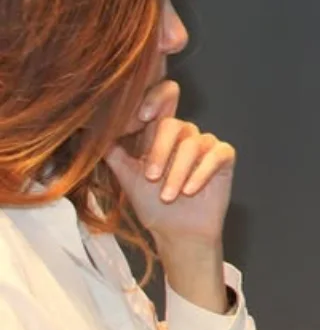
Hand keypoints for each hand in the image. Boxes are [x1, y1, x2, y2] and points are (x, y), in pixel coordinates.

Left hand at [103, 79, 235, 248]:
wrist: (176, 232)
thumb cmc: (153, 204)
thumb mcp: (126, 175)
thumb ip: (112, 150)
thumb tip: (86, 128)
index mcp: (160, 132)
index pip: (162, 97)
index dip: (155, 98)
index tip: (141, 116)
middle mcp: (184, 134)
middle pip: (174, 124)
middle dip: (160, 151)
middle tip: (151, 177)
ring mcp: (205, 145)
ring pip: (193, 143)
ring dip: (177, 172)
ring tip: (168, 196)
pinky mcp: (224, 158)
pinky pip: (216, 155)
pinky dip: (201, 173)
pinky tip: (190, 190)